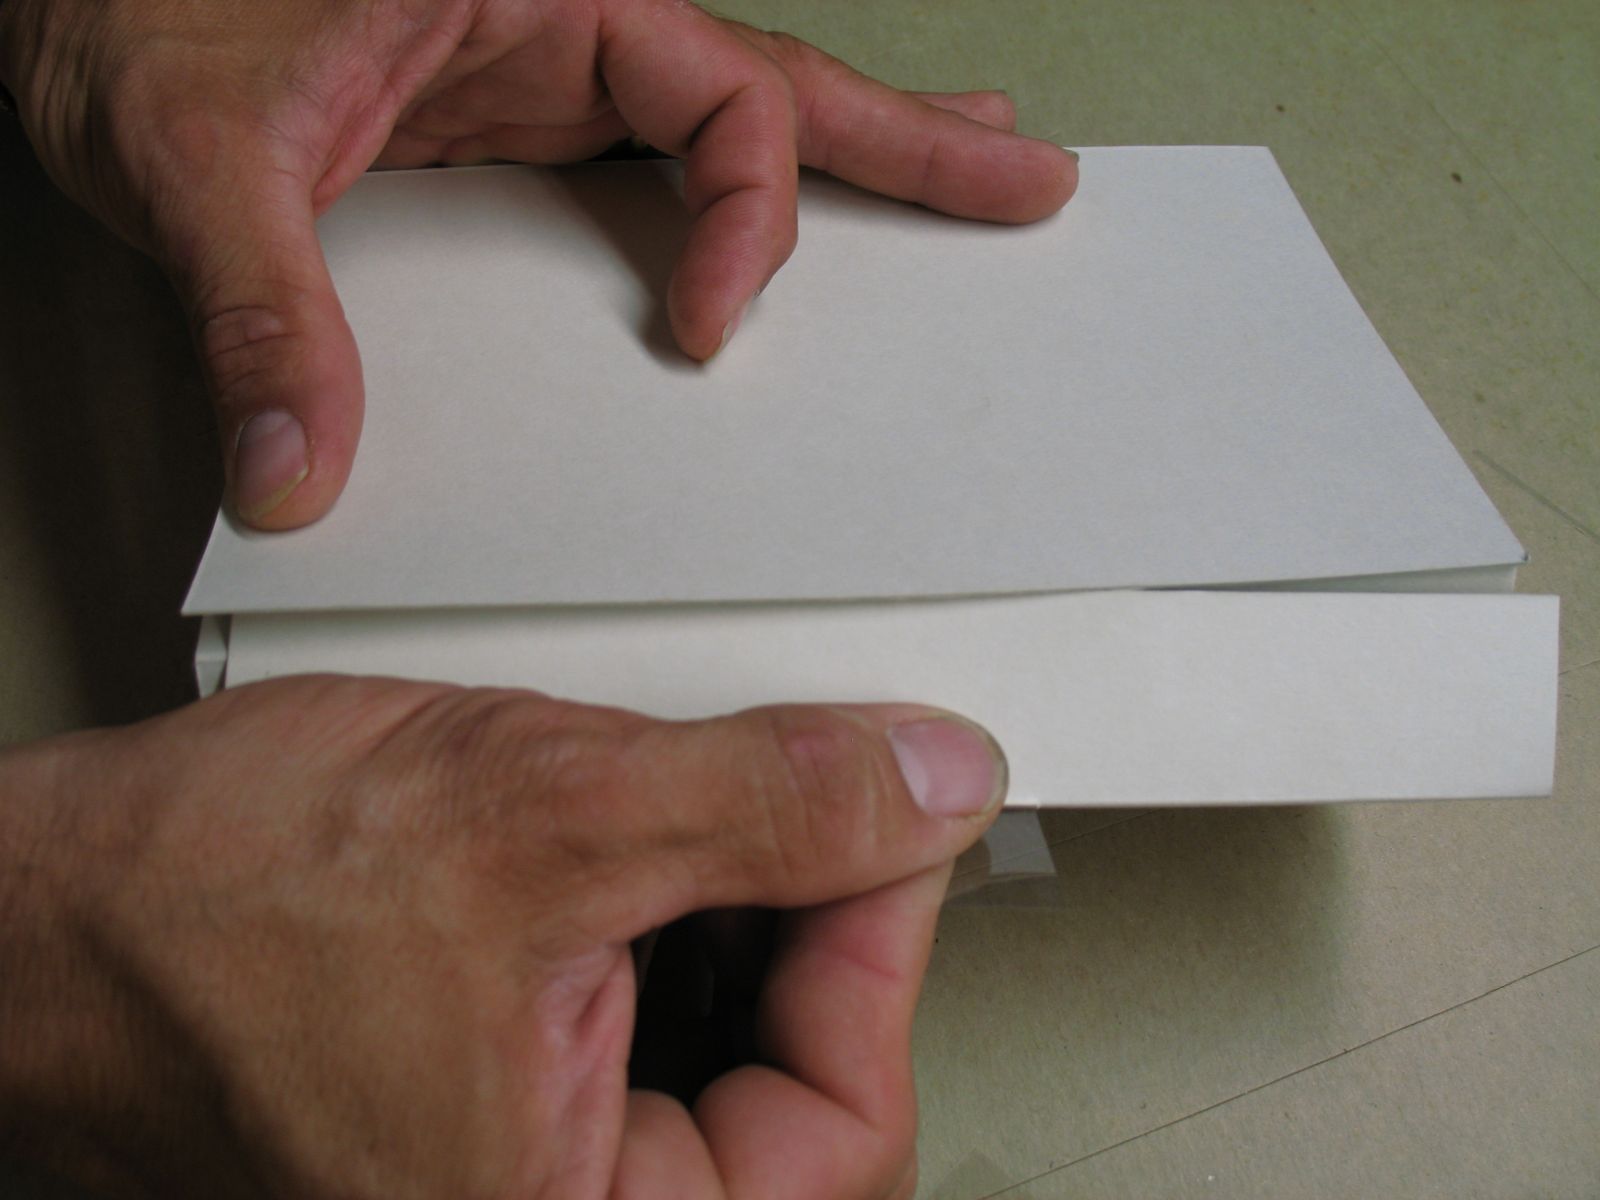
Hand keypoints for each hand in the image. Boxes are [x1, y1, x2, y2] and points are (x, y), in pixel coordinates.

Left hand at [0, 0, 1076, 528]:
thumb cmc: (111, 9)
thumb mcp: (191, 155)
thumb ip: (260, 312)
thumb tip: (303, 476)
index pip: (714, 97)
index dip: (740, 219)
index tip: (699, 328)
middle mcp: (551, 26)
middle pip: (776, 81)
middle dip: (910, 136)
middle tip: (1025, 180)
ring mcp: (535, 80)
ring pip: (730, 114)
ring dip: (857, 152)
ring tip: (963, 175)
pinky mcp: (502, 131)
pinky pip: (651, 165)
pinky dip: (732, 196)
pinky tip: (762, 237)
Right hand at [0, 676, 1004, 1197]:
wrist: (43, 914)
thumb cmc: (198, 911)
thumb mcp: (531, 809)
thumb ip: (766, 801)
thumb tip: (927, 786)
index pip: (842, 1124)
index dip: (889, 939)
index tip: (902, 811)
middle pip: (798, 1090)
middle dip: (811, 919)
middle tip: (814, 793)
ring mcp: (530, 1175)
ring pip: (730, 1048)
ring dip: (744, 907)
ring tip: (694, 805)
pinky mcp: (510, 1108)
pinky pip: (652, 1028)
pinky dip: (673, 919)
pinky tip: (644, 842)